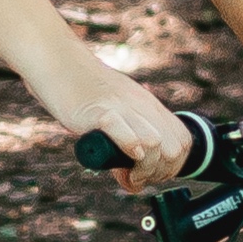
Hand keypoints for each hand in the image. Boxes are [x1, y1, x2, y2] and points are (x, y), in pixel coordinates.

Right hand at [51, 62, 204, 181]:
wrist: (60, 63)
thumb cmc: (83, 92)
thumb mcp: (118, 111)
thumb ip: (129, 138)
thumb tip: (132, 178)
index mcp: (150, 107)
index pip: (182, 143)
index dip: (170, 167)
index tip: (148, 174)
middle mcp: (142, 107)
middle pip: (173, 149)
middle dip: (157, 172)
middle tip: (135, 176)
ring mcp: (122, 108)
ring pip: (155, 143)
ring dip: (143, 168)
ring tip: (125, 174)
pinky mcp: (100, 111)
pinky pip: (125, 131)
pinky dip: (128, 148)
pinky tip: (118, 160)